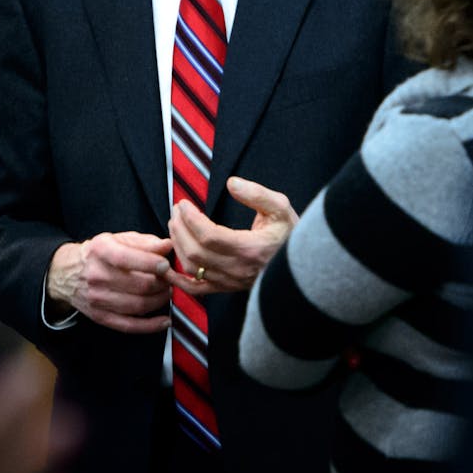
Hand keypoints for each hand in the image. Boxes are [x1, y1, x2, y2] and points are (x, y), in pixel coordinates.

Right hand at [46, 231, 172, 333]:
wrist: (67, 273)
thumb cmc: (97, 254)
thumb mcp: (117, 239)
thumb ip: (145, 242)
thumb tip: (167, 246)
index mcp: (102, 251)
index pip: (128, 259)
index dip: (152, 263)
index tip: (166, 265)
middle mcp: (97, 275)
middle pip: (140, 285)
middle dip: (162, 284)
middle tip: (170, 280)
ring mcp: (98, 299)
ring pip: (138, 305)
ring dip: (160, 301)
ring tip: (166, 292)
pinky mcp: (101, 316)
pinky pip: (129, 325)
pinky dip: (150, 326)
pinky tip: (164, 321)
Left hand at [165, 176, 297, 293]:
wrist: (305, 266)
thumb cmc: (292, 235)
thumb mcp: (281, 208)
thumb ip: (257, 194)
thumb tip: (232, 183)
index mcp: (250, 249)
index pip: (209, 236)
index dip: (190, 219)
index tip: (183, 204)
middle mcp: (238, 270)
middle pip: (196, 252)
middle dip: (180, 229)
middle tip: (176, 211)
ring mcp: (231, 282)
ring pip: (192, 269)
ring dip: (177, 245)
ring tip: (175, 225)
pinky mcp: (227, 289)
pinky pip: (196, 290)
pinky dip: (176, 280)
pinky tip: (166, 266)